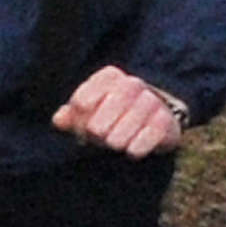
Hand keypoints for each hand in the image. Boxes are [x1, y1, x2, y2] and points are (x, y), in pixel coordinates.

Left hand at [54, 64, 187, 155]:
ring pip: (124, 129)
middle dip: (98, 132)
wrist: (153, 118)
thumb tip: (59, 120)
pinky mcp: (166, 121)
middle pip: (102, 118)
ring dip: (116, 141)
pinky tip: (131, 149)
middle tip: (98, 137)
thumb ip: (69, 115)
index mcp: (108, 77)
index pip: (82, 101)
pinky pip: (145, 140)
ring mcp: (152, 101)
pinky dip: (135, 148)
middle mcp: (132, 84)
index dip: (78, 120)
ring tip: (114, 143)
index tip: (82, 126)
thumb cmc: (110, 114)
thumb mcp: (88, 112)